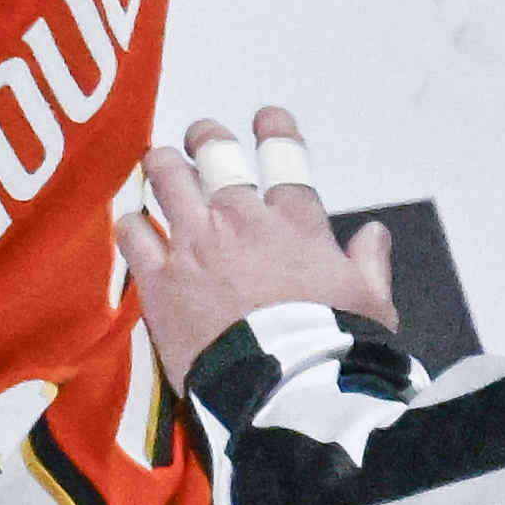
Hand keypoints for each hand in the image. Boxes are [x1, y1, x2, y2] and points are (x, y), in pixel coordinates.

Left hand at [120, 105, 397, 377]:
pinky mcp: (159, 282)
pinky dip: (130, 224)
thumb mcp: (372, 302)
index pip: (284, 159)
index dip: (274, 131)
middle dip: (206, 139)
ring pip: (166, 180)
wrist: (286, 388)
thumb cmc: (335, 348)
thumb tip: (374, 234)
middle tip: (200, 136)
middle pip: (216, 157)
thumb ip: (370, 262)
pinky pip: (133, 235)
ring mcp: (196, 246)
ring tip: (156, 162)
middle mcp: (242, 222)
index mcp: (297, 224)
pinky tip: (130, 223)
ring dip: (161, 166)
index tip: (265, 117)